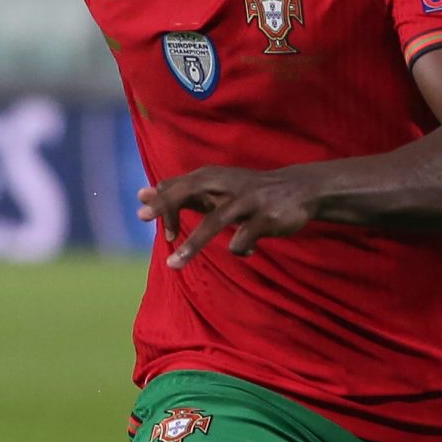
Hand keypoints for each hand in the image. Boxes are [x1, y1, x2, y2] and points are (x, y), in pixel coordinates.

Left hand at [140, 166, 318, 268]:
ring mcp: (246, 201)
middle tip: (141, 217)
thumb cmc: (248, 192)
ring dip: (191, 245)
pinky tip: (247, 250)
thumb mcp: (216, 186)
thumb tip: (142, 194)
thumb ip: (182, 191)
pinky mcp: (265, 218)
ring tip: (172, 265)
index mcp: (213, 176)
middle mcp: (227, 184)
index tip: (145, 218)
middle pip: (190, 190)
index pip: (178, 185)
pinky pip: (242, 241)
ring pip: (214, 222)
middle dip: (166, 203)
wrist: (299, 189)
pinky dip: (240, 250)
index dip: (160, 201)